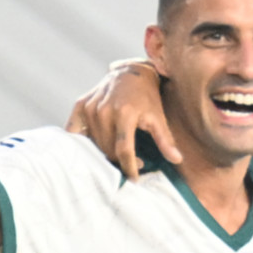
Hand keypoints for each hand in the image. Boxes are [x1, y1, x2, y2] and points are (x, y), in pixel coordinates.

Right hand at [68, 58, 174, 177]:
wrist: (131, 73)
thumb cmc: (148, 98)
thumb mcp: (159, 118)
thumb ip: (165, 140)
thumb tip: (177, 160)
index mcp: (124, 113)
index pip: (123, 150)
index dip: (129, 167)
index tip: (134, 179)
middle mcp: (104, 110)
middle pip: (108, 149)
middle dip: (120, 161)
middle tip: (133, 164)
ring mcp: (90, 108)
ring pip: (94, 143)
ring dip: (105, 153)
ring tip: (119, 153)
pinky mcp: (80, 106)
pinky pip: (75, 132)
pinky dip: (82, 143)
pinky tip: (92, 149)